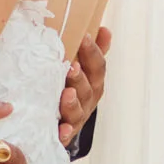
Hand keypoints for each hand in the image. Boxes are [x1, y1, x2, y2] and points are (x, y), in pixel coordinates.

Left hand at [58, 26, 108, 145]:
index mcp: (93, 81)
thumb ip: (93, 51)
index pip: (97, 65)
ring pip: (77, 111)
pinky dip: (65, 133)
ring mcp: (77, 117)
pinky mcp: (64, 134)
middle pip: (88, 88)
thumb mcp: (83, 68)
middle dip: (80, 77)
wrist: (59, 123)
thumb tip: (104, 29)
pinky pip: (66, 135)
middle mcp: (88, 99)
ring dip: (72, 103)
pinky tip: (61, 129)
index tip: (84, 37)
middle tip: (72, 66)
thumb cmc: (71, 88)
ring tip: (66, 94)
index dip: (92, 52)